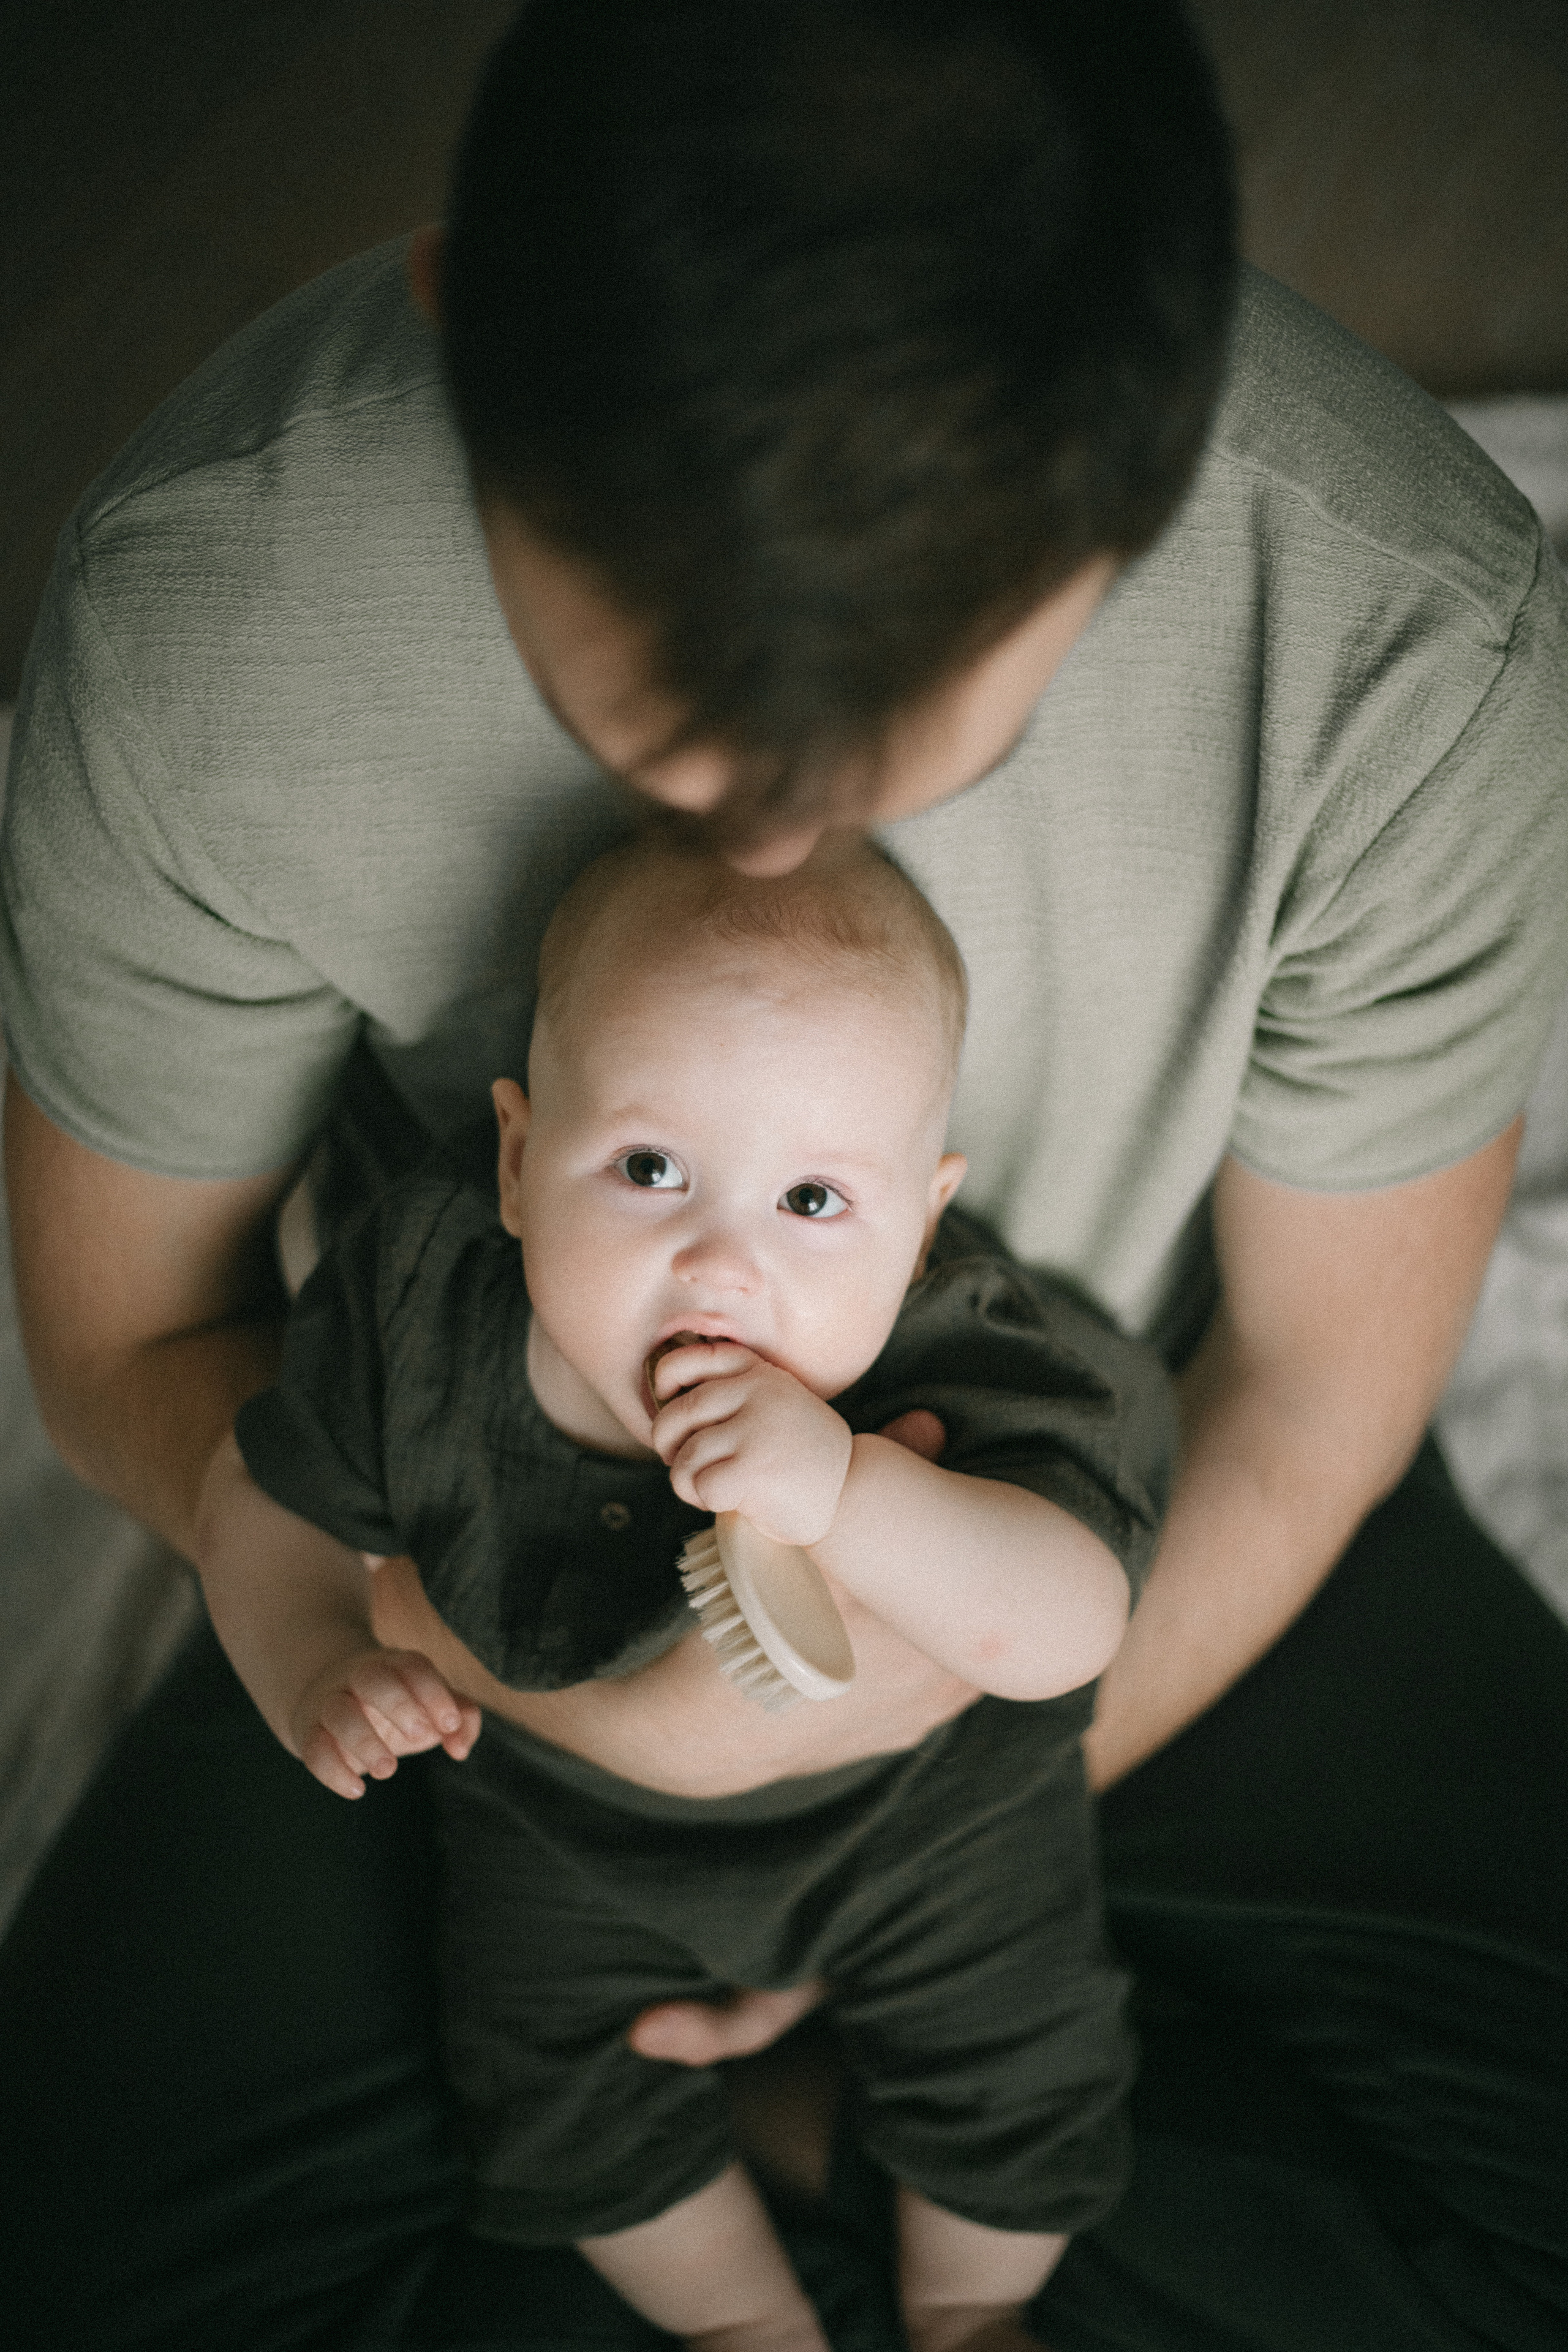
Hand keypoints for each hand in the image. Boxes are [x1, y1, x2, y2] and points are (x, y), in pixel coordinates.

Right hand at [290, 1645, 480, 1800]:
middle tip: (420, 1736)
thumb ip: (460, 1717)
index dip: (434, 1693)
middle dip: (398, 1704)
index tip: (449, 1724)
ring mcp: (330, 1703)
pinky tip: (357, 1791)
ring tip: (388, 1769)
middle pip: (373, 1678)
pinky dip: (333, 1772)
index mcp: (393, 1665)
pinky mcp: (308, 1733)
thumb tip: (461, 1748)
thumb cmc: (392, 1704)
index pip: (413, 1667)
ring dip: (364, 1740)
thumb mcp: (426, 1702)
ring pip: (339, 1712)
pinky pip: (314, 1749)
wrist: (324, 1693)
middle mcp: (359, 1678)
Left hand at [649, 1342, 852, 1544]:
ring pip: (685, 1455)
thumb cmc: (797, 1455)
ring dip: (687, 1481)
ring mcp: (757, 1427)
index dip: (663, 1382)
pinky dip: (703, 1500)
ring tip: (711, 1487)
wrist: (849, 1493)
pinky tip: (727, 1501)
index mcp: (758, 1371)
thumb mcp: (773, 1406)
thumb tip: (661, 1403)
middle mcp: (758, 1391)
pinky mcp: (754, 1467)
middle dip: (668, 1446)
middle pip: (676, 1413)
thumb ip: (732, 1396)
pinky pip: (699, 1484)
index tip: (668, 1405)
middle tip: (685, 1464)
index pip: (689, 1359)